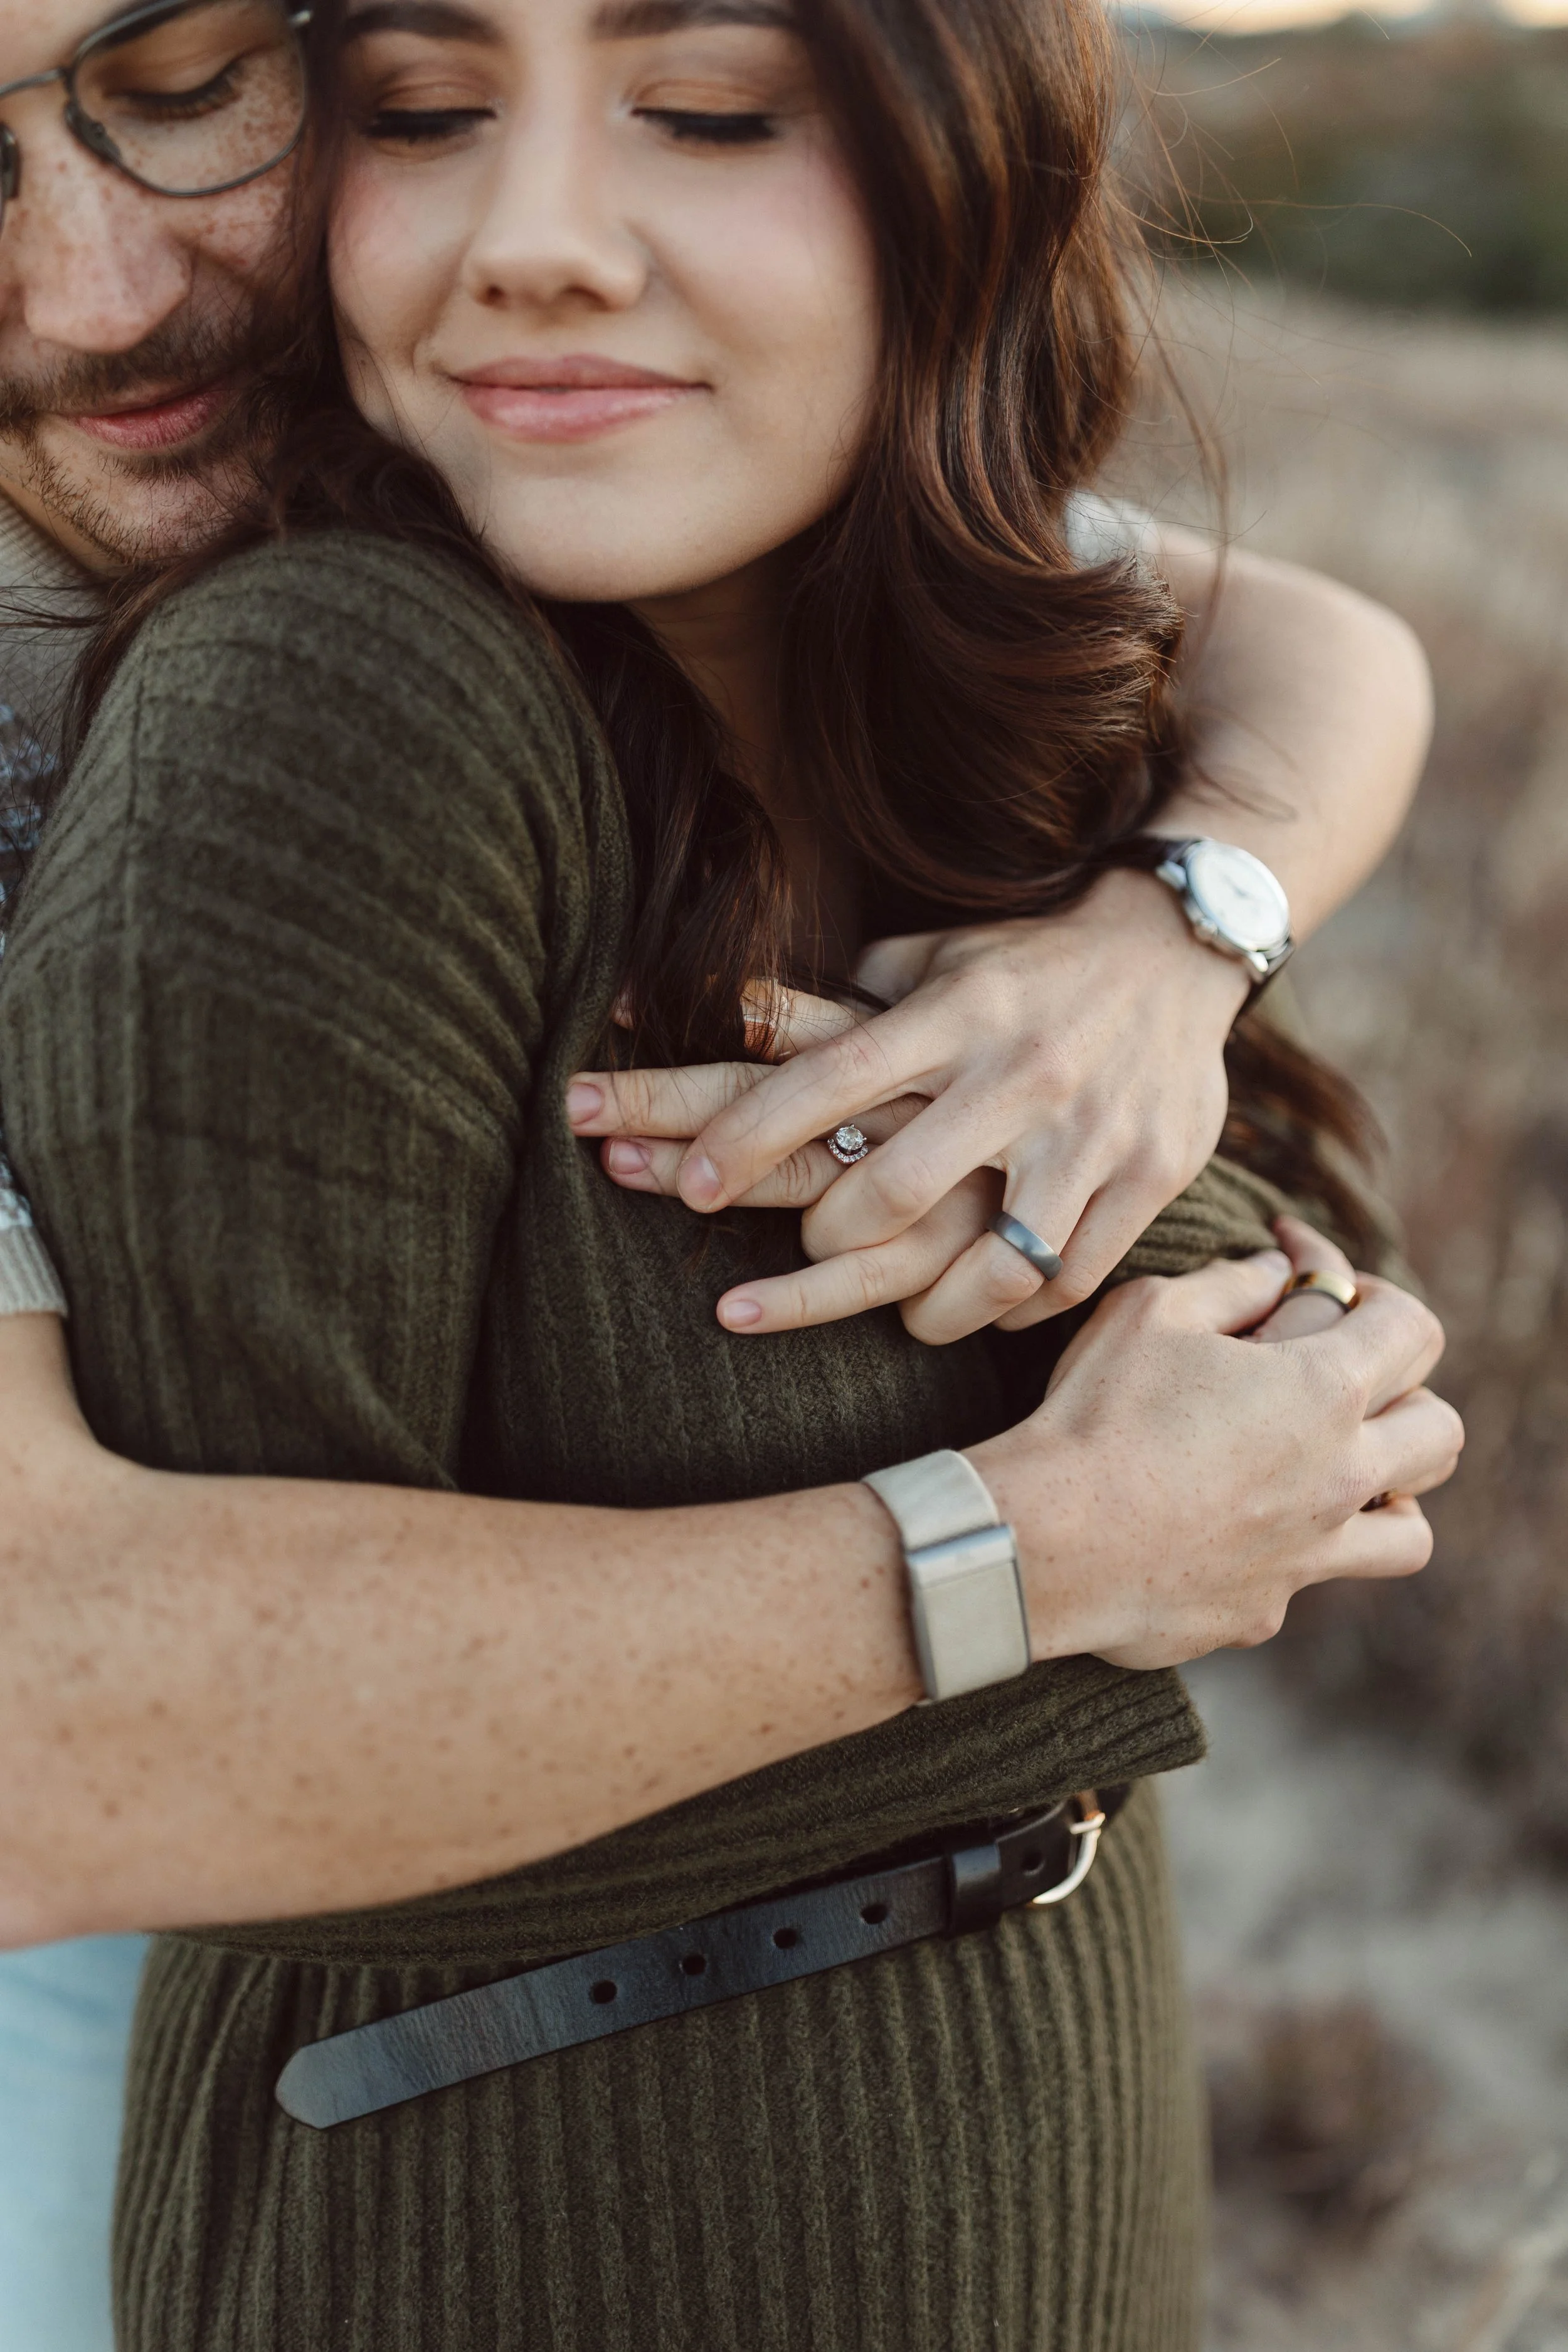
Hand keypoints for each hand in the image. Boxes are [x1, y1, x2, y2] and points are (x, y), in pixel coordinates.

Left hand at [566, 869, 1249, 1340]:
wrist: (1179, 948)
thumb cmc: (1029, 960)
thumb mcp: (937, 954)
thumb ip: (844, 997)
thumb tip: (728, 1010)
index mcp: (955, 1013)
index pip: (833, 1078)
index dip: (753, 1136)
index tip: (689, 1185)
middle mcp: (1018, 1073)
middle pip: (897, 1187)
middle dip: (828, 1238)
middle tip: (809, 1251)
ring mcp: (1090, 1132)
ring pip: (991, 1262)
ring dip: (929, 1309)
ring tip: (906, 1318)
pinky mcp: (1149, 1176)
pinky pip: (1067, 1278)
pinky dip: (1015, 1310)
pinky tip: (986, 1312)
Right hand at [968, 1232, 1462, 1669]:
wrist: (1044, 1541)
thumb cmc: (1096, 1414)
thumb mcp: (1151, 1313)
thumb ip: (1230, 1284)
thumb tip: (1275, 1272)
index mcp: (1322, 1390)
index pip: (1412, 1328)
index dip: (1371, 1290)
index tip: (1311, 1278)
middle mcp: (1338, 1477)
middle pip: (1439, 1430)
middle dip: (1404, 1391)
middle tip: (1338, 1376)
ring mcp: (1309, 1553)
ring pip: (1413, 1529)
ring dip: (1389, 1492)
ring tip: (1335, 1470)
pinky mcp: (1265, 1610)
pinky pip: (1312, 1579)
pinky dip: (1295, 1551)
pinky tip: (1243, 1530)